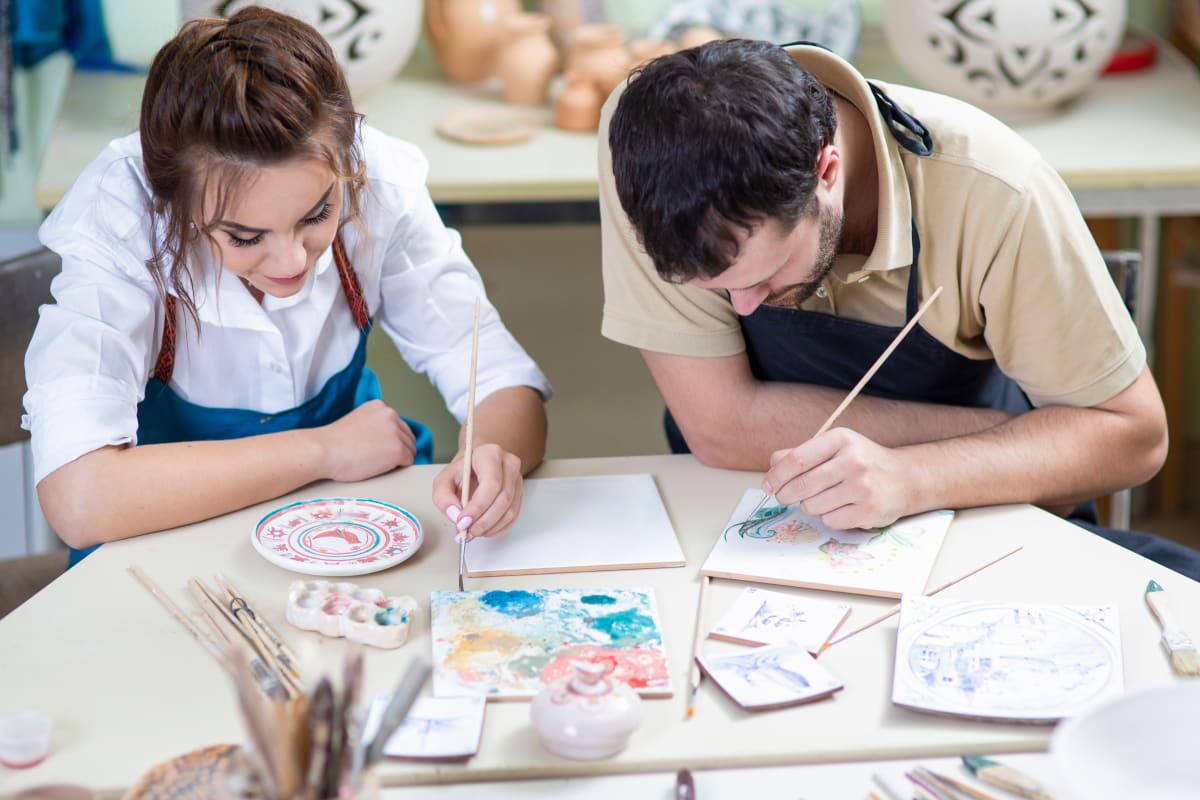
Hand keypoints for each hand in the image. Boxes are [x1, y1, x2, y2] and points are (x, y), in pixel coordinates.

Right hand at [316, 400, 415, 481]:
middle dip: (396, 448)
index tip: (377, 447)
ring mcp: (396, 432)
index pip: (398, 425)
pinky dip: (397, 467)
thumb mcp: (357, 421)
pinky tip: (379, 466)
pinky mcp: (398, 450)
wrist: (324, 450)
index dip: (390, 440)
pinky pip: (408, 462)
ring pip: (410, 449)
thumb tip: (385, 438)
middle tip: (376, 457)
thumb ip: (374, 425)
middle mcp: (390, 415)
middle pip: (407, 437)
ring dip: (397, 458)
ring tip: (375, 462)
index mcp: (379, 407)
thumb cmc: (333, 442)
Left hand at [432, 443, 523, 538]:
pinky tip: (484, 530)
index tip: (463, 522)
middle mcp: (509, 464)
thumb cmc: (462, 472)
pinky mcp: (519, 494)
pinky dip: (498, 528)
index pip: (491, 483)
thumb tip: (455, 515)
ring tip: (473, 532)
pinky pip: (513, 516)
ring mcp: (517, 479)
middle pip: (503, 498)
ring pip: (510, 510)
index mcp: (490, 455)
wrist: (475, 467)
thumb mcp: (444, 479)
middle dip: (484, 521)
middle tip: (467, 532)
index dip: (478, 506)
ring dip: (491, 527)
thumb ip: (443, 497)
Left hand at [762, 427, 914, 529]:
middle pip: (801, 486)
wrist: (904, 478)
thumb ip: (801, 454)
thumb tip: (772, 466)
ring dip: (810, 506)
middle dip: (786, 495)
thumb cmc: (861, 462)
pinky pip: (830, 521)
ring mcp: (863, 487)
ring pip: (812, 506)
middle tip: (784, 497)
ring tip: (825, 498)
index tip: (767, 486)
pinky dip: (829, 517)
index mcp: (840, 439)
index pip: (796, 460)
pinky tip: (842, 507)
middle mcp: (853, 461)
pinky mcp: (870, 510)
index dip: (776, 476)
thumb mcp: (834, 448)